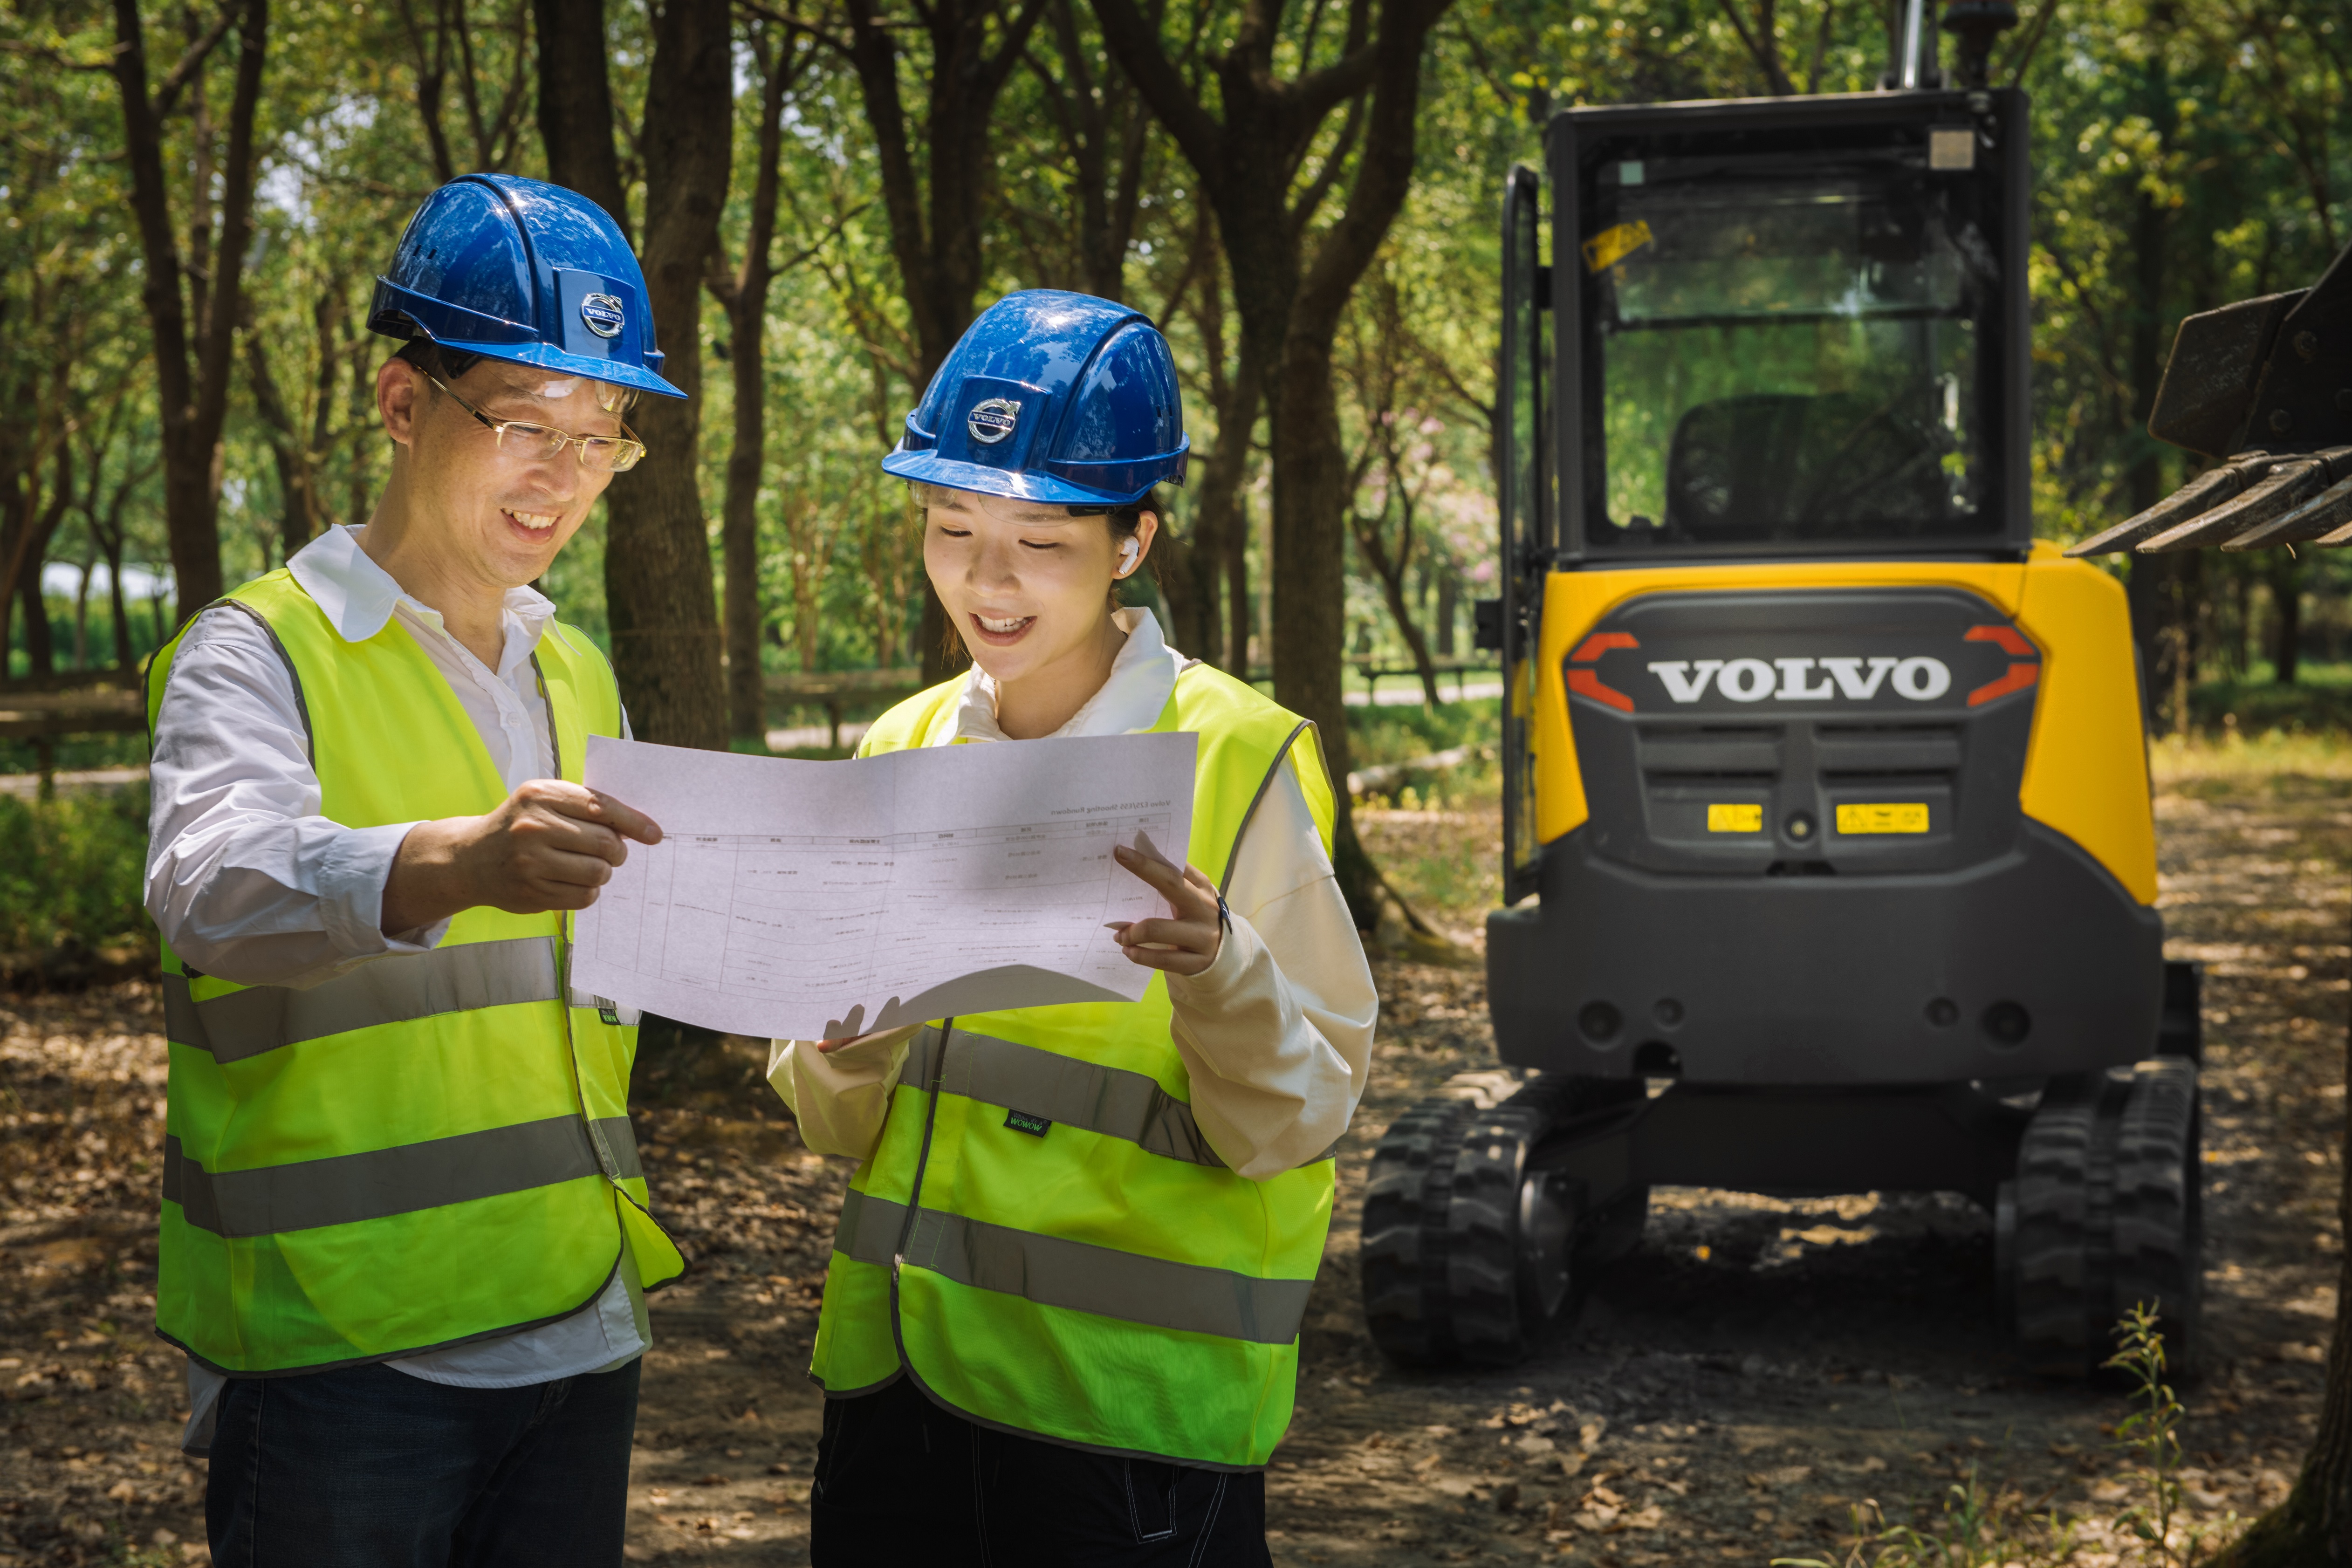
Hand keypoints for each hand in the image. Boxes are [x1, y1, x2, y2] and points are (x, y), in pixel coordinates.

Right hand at [382, 779, 662, 933]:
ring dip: (603, 872)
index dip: (634, 822)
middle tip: (612, 852)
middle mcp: (534, 826)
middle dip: (617, 851)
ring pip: (597, 872)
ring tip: (590, 866)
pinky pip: (583, 896)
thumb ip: (586, 807)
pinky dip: (588, 891)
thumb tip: (638, 827)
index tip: (655, 834)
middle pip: (605, 843)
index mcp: (541, 794)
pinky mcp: (531, 891)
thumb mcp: (545, 801)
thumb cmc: (520, 825)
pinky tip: (573, 881)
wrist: (471, 858)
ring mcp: (531, 861)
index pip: (601, 807)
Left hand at [1108, 843, 1223, 977]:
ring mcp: (1202, 937)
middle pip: (1171, 887)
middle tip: (1111, 881)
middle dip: (1142, 876)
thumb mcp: (1193, 895)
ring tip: (1119, 937)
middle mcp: (1205, 908)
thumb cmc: (1197, 916)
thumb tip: (1142, 854)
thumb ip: (1174, 878)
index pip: (1173, 869)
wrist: (1224, 952)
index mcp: (1202, 888)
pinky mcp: (1196, 963)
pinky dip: (1140, 955)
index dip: (1146, 861)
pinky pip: (1162, 960)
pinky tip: (1128, 951)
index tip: (1120, 852)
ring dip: (1131, 933)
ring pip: (1158, 930)